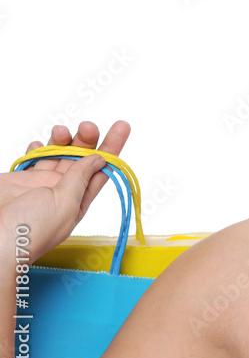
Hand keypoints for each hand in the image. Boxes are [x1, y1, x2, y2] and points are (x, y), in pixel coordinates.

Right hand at [0, 120, 130, 260]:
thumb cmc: (29, 231)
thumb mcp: (64, 204)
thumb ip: (79, 179)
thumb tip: (97, 159)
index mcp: (77, 202)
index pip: (101, 171)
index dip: (112, 149)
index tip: (121, 127)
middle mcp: (61, 192)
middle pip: (80, 159)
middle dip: (87, 140)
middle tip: (88, 127)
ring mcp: (39, 185)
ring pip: (57, 154)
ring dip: (62, 140)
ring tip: (61, 131)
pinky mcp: (18, 180)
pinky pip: (33, 159)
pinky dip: (38, 148)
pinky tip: (38, 144)